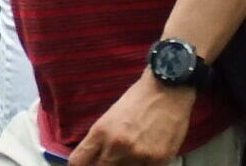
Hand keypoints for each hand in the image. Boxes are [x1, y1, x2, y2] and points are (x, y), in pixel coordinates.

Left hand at [71, 73, 194, 165]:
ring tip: (132, 155)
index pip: (78, 161)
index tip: (87, 165)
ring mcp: (137, 155)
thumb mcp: (111, 116)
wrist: (167, 89)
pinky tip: (145, 158)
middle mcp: (116, 146)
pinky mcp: (157, 160)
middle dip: (104, 165)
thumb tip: (96, 158)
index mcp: (101, 131)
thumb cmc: (139, 99)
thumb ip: (101, 140)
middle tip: (112, 159)